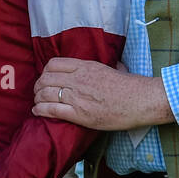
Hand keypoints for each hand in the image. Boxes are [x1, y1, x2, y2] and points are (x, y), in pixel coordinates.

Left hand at [32, 57, 172, 130]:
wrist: (141, 101)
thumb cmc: (132, 86)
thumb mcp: (117, 68)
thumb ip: (110, 66)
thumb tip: (116, 64)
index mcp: (86, 66)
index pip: (54, 64)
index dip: (45, 72)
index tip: (46, 78)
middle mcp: (78, 79)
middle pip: (46, 78)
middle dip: (38, 86)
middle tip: (38, 92)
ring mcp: (78, 96)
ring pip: (45, 93)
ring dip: (37, 98)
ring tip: (37, 102)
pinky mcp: (79, 114)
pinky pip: (51, 110)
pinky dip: (40, 110)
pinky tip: (37, 112)